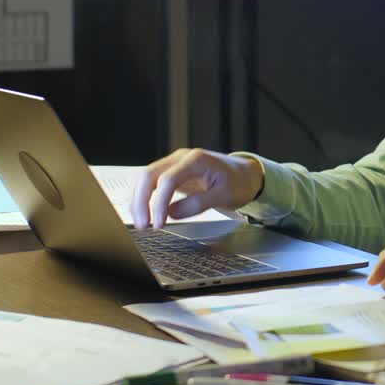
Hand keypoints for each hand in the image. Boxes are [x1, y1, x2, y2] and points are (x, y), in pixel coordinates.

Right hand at [130, 148, 263, 228]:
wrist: (246, 174)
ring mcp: (175, 164)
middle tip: (142, 225)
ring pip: (146, 178)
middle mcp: (181, 158)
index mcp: (196, 160)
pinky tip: (143, 212)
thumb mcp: (225, 195)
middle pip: (149, 175)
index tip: (159, 223)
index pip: (168, 179)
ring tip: (141, 223)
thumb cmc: (239, 182)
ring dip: (139, 200)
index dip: (159, 203)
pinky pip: (151, 183)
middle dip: (141, 201)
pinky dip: (144, 197)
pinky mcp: (172, 173)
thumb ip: (198, 203)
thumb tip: (172, 213)